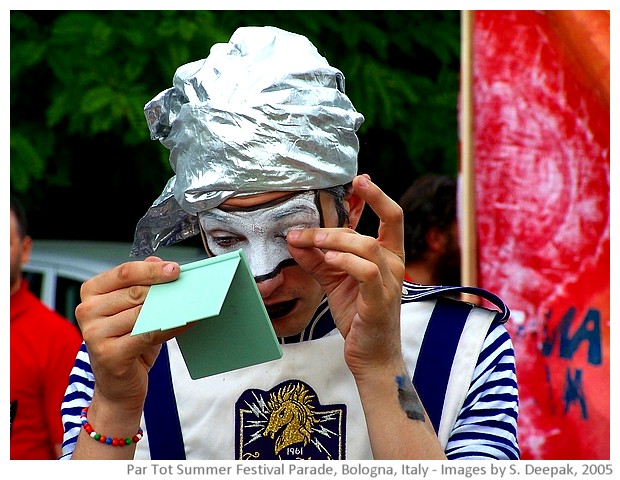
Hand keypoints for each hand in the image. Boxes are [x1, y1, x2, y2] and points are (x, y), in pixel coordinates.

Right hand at [76, 257, 185, 412]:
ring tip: (192, 302)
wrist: (117, 386)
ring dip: (171, 307)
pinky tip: (188, 321)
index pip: (124, 273)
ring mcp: (94, 334)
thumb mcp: (133, 309)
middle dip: (165, 289)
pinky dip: (172, 326)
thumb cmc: (127, 342)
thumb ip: (141, 284)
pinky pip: (149, 334)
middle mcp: (87, 311)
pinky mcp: (109, 354)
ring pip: (143, 313)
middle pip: (135, 292)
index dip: (152, 270)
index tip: (176, 269)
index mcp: (91, 293)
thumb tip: (159, 262)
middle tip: (190, 287)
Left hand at [286, 175, 405, 377]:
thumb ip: (317, 259)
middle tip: (305, 228)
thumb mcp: (334, 280)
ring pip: (367, 246)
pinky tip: (328, 261)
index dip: (378, 196)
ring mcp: (389, 283)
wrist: (370, 354)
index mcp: (388, 257)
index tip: (359, 179)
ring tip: (311, 241)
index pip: (392, 217)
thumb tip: (293, 238)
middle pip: (373, 229)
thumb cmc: (357, 314)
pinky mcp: (378, 301)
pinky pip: (365, 272)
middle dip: (341, 220)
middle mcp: (393, 266)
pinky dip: (345, 262)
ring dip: (335, 240)